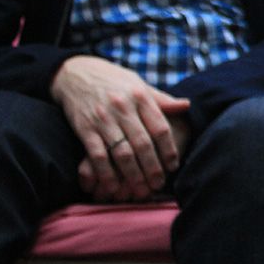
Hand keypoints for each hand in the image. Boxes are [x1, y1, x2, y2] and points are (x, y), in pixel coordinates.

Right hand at [51, 56, 189, 200]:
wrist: (76, 73)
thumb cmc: (114, 81)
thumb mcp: (139, 84)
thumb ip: (161, 100)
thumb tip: (187, 105)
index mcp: (140, 97)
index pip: (160, 128)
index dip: (169, 150)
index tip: (173, 165)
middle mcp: (123, 107)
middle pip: (143, 144)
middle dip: (153, 168)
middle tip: (159, 184)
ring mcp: (103, 119)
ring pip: (122, 152)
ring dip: (132, 174)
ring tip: (140, 190)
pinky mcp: (84, 128)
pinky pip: (97, 155)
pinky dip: (106, 173)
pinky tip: (113, 186)